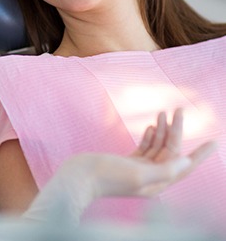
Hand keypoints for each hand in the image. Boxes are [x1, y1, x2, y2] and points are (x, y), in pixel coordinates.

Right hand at [93, 108, 216, 197]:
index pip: (184, 166)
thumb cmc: (107, 177)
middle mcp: (150, 177)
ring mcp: (138, 169)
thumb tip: (186, 163)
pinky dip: (150, 136)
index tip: (214, 142)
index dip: (200, 154)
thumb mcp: (138, 174)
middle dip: (176, 130)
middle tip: (180, 109)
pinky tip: (152, 125)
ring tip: (166, 112)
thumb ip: (164, 169)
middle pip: (170, 151)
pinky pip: (145, 148)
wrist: (79, 177)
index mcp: (156, 183)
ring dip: (163, 129)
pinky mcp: (128, 162)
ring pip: (157, 147)